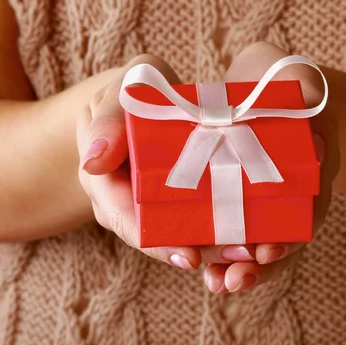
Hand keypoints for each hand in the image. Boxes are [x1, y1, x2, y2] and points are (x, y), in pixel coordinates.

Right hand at [76, 55, 261, 270]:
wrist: (147, 97)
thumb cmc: (135, 88)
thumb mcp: (124, 90)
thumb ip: (107, 119)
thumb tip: (93, 162)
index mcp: (103, 181)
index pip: (126, 220)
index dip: (157, 242)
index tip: (191, 256)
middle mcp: (122, 203)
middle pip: (157, 238)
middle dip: (198, 249)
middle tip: (240, 256)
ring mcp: (148, 207)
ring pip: (179, 236)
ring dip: (214, 247)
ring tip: (251, 251)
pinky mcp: (175, 203)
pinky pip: (194, 222)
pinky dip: (220, 230)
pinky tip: (251, 238)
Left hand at [202, 42, 339, 293]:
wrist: (273, 92)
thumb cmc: (284, 81)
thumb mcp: (294, 74)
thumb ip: (302, 83)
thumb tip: (309, 98)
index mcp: (315, 163)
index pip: (312, 206)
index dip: (292, 232)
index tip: (268, 248)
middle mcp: (299, 191)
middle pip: (287, 238)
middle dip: (262, 263)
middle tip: (235, 278)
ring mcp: (273, 202)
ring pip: (263, 246)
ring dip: (241, 268)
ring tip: (218, 283)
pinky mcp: (246, 205)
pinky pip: (239, 236)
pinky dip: (224, 255)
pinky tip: (204, 270)